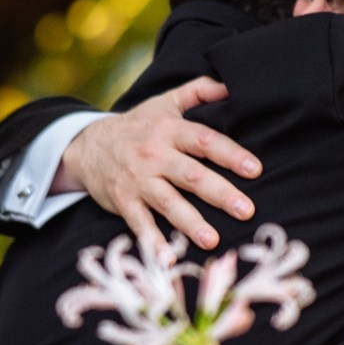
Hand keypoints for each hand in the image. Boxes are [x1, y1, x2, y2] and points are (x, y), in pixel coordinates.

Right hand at [56, 77, 260, 252]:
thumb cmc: (138, 125)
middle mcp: (155, 155)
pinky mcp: (123, 201)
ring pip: (168, 202)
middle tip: (246, 210)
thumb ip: (199, 91)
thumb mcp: (165, 102)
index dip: (230, 154)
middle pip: (192, 175)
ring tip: (212, 240)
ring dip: (190, 222)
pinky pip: (139, 223)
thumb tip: (231, 85)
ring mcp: (138, 180)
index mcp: (169, 130)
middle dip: (220, 193)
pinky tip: (167, 259)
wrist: (87, 144)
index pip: (205, 141)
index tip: (255, 169)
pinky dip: (152, 241)